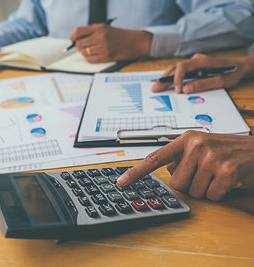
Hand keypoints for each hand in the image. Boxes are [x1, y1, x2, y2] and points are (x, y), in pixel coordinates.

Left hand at [69, 24, 152, 62]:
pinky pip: (90, 59)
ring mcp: (103, 48)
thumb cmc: (120, 35)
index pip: (78, 31)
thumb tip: (77, 39)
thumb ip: (92, 32)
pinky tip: (95, 55)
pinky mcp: (106, 57)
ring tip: (92, 50)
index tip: (72, 39)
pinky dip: (89, 58)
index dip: (72, 36)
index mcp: (99, 28)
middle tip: (82, 46)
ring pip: (84, 52)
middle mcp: (100, 37)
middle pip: (79, 44)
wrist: (135, 42)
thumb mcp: (106, 28)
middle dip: (78, 46)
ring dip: (85, 52)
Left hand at [117, 131, 253, 200]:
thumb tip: (169, 171)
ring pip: (194, 191)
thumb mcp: (202, 146)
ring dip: (207, 188)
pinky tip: (228, 179)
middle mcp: (197, 145)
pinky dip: (220, 193)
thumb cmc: (228, 150)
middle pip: (177, 183)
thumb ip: (181, 157)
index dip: (137, 172)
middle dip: (191, 183)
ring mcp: (211, 157)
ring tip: (219, 174)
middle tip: (207, 173)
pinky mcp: (227, 171)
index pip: (155, 157)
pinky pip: (212, 196)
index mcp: (187, 139)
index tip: (122, 182)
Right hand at [152, 54, 253, 93]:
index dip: (177, 79)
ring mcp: (194, 63)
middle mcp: (195, 60)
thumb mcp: (220, 81)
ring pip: (175, 69)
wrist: (241, 66)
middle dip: (164, 79)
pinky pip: (179, 71)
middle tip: (154, 88)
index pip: (182, 67)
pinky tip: (165, 84)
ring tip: (156, 87)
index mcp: (201, 61)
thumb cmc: (232, 73)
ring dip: (166, 78)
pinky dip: (172, 78)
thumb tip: (186, 89)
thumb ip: (202, 84)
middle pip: (175, 68)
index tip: (176, 90)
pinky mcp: (194, 67)